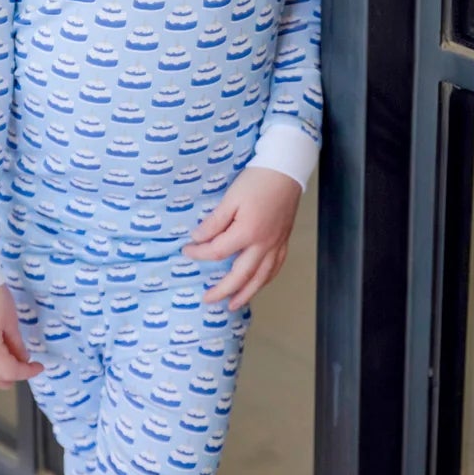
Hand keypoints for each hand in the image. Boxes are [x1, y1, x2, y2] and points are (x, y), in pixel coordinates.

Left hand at [182, 166, 302, 309]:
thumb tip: (199, 238)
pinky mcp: (284, 240)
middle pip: (241, 275)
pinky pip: (276, 267)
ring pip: (262, 277)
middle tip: (208, 299)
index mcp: (247, 232)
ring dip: (247, 293)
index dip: (200, 254)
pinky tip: (259, 283)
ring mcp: (276, 244)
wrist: (286, 170)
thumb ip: (215, 222)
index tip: (187, 251)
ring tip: (234, 304)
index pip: (218, 251)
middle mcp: (264, 244)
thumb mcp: (230, 198)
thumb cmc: (258, 181)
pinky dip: (266, 279)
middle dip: (223, 290)